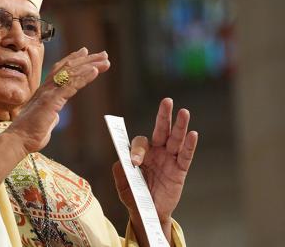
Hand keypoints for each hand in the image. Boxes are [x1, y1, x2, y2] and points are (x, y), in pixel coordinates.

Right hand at [7, 47, 109, 154]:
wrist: (18, 140)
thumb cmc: (30, 133)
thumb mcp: (45, 121)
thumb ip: (51, 115)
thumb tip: (55, 117)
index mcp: (45, 91)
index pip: (60, 70)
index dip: (73, 60)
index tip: (86, 52)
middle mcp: (46, 88)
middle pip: (68, 68)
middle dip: (87, 60)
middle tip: (103, 54)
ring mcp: (48, 93)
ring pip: (71, 73)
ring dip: (90, 66)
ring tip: (104, 61)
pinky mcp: (51, 101)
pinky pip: (70, 86)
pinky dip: (84, 77)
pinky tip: (95, 71)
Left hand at [112, 98, 198, 242]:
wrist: (149, 214)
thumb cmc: (135, 198)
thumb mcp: (123, 188)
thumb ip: (120, 174)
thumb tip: (120, 161)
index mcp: (141, 154)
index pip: (140, 143)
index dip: (137, 150)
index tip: (135, 163)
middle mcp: (156, 152)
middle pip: (161, 130)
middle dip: (163, 116)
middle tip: (167, 101)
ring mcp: (169, 160)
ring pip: (176, 139)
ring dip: (180, 126)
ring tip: (184, 112)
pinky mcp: (180, 170)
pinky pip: (186, 156)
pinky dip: (190, 146)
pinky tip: (193, 133)